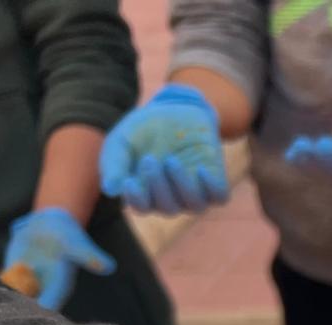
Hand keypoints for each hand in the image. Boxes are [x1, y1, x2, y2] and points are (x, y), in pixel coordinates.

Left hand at [2, 209, 114, 310]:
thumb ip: (89, 257)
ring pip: (14, 299)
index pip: (47, 309)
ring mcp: (27, 282)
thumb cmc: (68, 235)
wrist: (52, 223)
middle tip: (3, 314)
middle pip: (29, 309)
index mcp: (59, 287)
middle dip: (17, 314)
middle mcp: (43, 289)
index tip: (22, 316)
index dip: (35, 314)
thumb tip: (109, 267)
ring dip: (5, 301)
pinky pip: (5, 285)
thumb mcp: (79, 245)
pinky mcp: (14, 273)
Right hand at [99, 84, 228, 214]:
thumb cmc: (144, 130)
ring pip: (194, 205)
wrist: (175, 110)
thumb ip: (115, 163)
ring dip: (182, 186)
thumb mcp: (122, 140)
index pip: (142, 208)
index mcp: (146, 192)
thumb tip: (111, 190)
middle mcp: (171, 197)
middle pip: (167, 208)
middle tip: (150, 160)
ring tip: (171, 161)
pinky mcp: (215, 181)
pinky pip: (219, 197)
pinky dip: (211, 187)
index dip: (137, 200)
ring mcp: (194, 191)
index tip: (130, 182)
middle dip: (157, 186)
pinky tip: (200, 169)